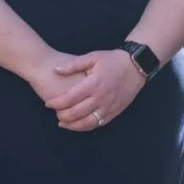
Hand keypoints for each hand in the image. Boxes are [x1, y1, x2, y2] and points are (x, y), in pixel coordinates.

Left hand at [29, 48, 144, 132]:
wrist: (135, 67)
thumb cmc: (112, 60)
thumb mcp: (92, 57)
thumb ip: (73, 64)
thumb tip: (55, 70)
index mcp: (93, 84)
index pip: (70, 98)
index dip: (56, 103)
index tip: (48, 104)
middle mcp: (100, 98)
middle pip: (76, 113)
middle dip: (62, 115)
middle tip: (55, 113)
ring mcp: (108, 107)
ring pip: (87, 122)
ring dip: (73, 126)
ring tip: (63, 123)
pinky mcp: (115, 112)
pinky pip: (98, 124)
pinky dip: (87, 127)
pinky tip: (78, 125)